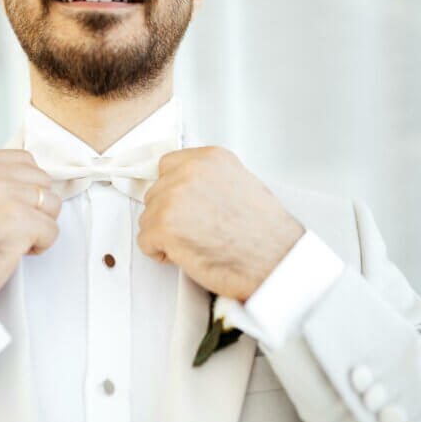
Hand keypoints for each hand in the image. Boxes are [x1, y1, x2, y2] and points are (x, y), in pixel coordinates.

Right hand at [0, 150, 61, 303]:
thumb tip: (16, 179)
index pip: (24, 160)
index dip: (27, 186)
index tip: (16, 206)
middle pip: (42, 180)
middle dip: (36, 206)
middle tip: (16, 227)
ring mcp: (5, 196)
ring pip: (52, 203)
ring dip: (41, 225)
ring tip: (17, 239)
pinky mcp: (19, 222)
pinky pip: (52, 230)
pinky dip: (41, 245)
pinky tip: (17, 251)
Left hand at [138, 146, 304, 302]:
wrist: (275, 262)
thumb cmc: (265, 234)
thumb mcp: (243, 186)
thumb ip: (210, 181)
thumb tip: (190, 190)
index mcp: (210, 159)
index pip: (168, 165)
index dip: (173, 191)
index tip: (180, 206)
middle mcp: (190, 172)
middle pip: (156, 192)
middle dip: (169, 214)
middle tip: (195, 231)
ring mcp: (174, 198)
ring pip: (148, 217)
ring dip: (165, 234)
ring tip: (196, 243)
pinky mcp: (164, 226)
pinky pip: (145, 241)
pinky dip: (160, 253)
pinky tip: (186, 254)